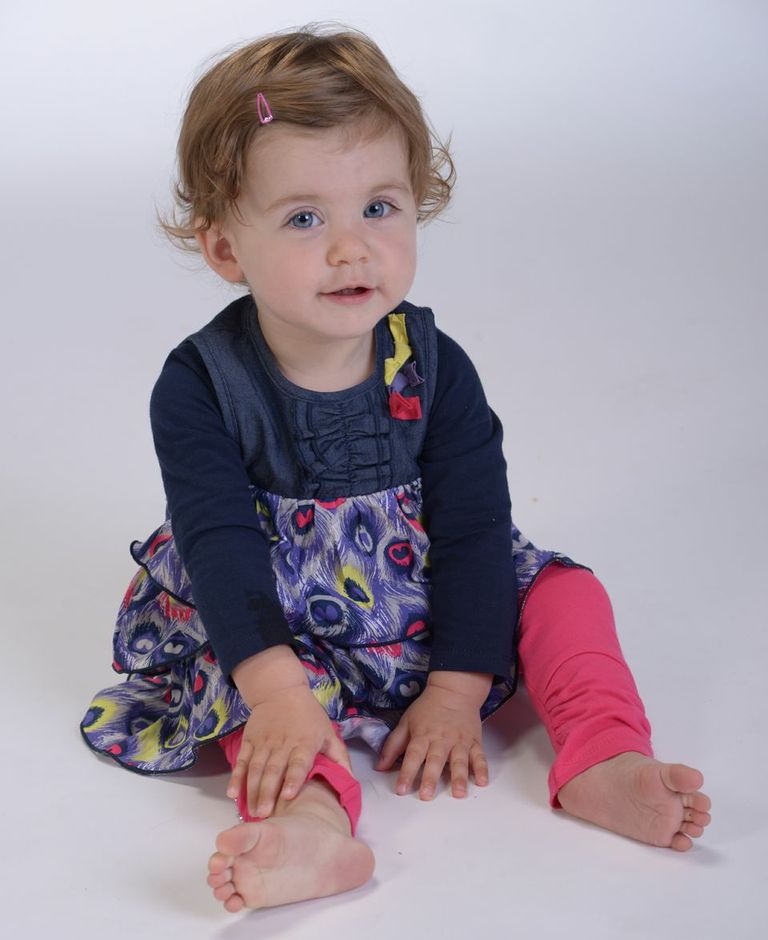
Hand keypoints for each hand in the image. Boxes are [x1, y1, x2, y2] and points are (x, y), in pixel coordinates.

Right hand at [226, 685, 351, 817]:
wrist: (282, 691)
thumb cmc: (309, 716)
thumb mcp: (328, 732)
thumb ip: (339, 757)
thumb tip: (351, 781)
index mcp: (305, 742)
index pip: (299, 762)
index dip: (293, 778)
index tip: (288, 796)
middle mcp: (283, 743)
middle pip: (274, 770)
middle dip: (267, 793)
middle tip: (264, 816)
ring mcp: (264, 742)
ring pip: (256, 768)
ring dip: (252, 791)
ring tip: (251, 813)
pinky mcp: (249, 740)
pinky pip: (241, 761)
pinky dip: (236, 777)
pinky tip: (233, 794)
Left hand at [374, 685, 488, 799]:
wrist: (454, 691)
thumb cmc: (427, 708)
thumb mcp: (406, 722)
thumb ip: (393, 745)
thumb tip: (379, 767)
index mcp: (423, 736)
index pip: (413, 756)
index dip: (406, 772)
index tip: (401, 789)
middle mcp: (441, 740)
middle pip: (435, 760)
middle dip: (431, 778)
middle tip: (426, 796)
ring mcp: (459, 741)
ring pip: (459, 761)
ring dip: (459, 777)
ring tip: (458, 794)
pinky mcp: (474, 741)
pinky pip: (479, 756)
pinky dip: (482, 769)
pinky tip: (482, 782)